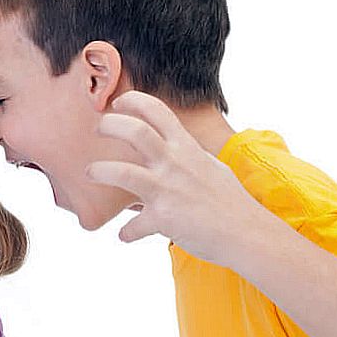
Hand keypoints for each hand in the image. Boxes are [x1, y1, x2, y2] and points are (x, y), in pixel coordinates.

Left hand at [86, 91, 267, 266]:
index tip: (118, 103)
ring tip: (90, 173)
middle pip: (136, 132)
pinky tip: (124, 235)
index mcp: (187, 148)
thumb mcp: (210, 167)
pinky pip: (134, 225)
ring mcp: (168, 190)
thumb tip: (174, 151)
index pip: (158, 111)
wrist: (246, 233)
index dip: (134, 101)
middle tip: (97, 130)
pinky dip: (127, 232)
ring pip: (123, 173)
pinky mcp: (164, 218)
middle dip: (110, 126)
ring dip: (100, 171)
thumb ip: (188, 157)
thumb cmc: (230, 201)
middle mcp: (176, 164)